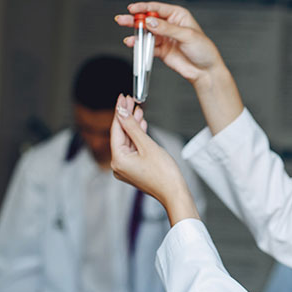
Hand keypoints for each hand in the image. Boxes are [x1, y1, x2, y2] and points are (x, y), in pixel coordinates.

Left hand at [110, 94, 198, 224]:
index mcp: (118, 160)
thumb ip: (132, 127)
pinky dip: (137, 138)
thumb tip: (121, 112)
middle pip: (121, 135)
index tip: (122, 98)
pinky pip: (132, 149)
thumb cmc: (164, 174)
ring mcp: (126, 168)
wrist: (174, 193)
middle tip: (131, 101)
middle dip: (127, 117)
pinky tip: (140, 126)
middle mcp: (118, 165)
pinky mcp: (134, 170)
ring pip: (127, 141)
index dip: (119, 111)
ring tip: (138, 110)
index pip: (116, 129)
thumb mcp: (147, 145)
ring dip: (133, 126)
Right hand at [115, 1, 242, 133]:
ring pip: (146, 33)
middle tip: (121, 19)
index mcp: (177, 15)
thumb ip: (167, 29)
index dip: (143, 7)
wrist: (205, 71)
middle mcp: (169, 25)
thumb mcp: (187, 36)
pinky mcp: (161, 50)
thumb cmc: (203, 50)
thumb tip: (150, 22)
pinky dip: (139, 46)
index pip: (157, 8)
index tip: (132, 9)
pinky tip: (133, 44)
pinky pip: (147, 46)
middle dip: (134, 20)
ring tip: (127, 36)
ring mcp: (164, 37)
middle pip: (148, 20)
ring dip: (135, 34)